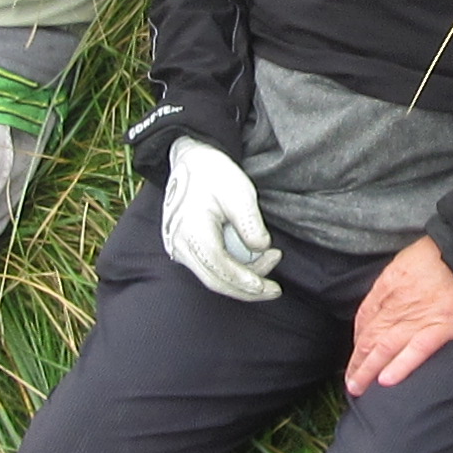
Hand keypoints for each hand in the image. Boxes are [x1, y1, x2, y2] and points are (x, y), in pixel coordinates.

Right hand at [160, 137, 281, 302]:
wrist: (190, 162)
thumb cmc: (213, 174)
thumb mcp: (239, 192)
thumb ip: (250, 224)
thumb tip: (262, 249)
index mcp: (191, 230)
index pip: (219, 266)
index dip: (245, 281)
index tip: (268, 287)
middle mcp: (179, 244)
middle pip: (216, 281)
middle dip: (247, 290)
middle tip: (275, 289)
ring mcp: (178, 248)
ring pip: (213, 277)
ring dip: (242, 278)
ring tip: (270, 259)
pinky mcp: (184, 249)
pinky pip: (209, 268)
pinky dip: (231, 270)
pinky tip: (251, 259)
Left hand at [346, 237, 452, 395]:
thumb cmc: (442, 252)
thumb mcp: (406, 260)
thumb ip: (392, 283)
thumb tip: (381, 303)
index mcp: (388, 286)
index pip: (365, 318)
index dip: (357, 339)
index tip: (356, 354)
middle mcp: (398, 305)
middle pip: (369, 338)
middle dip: (357, 362)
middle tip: (350, 381)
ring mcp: (418, 318)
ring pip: (384, 348)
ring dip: (368, 370)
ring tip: (358, 387)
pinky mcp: (441, 328)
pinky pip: (416, 351)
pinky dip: (400, 366)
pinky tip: (386, 381)